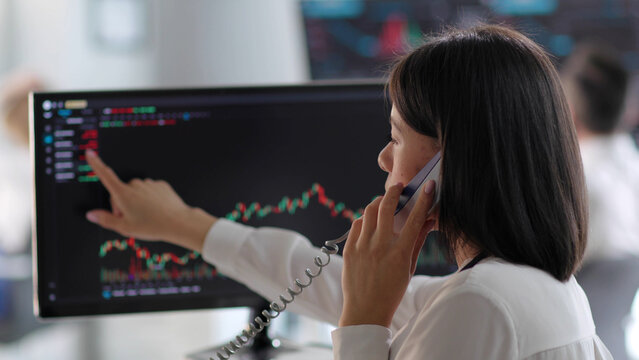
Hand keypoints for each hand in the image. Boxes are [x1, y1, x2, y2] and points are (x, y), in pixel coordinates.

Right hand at [84, 149, 216, 251]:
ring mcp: (149, 184)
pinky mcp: (161, 185)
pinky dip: (150, 199)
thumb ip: (105, 219)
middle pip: (121, 192)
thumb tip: (91, 214)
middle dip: (122, 204)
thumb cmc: (152, 226)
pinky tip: (156, 210)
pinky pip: (150, 191)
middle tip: (131, 219)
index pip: (105, 175)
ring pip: (136, 192)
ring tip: (146, 216)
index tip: (90, 153)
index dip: (96, 164)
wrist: (178, 222)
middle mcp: (136, 185)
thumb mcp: (125, 228)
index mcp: (124, 194)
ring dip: (137, 201)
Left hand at [339, 181, 436, 327]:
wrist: (365, 311)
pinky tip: (370, 220)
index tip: (429, 186)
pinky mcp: (349, 249)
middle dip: (394, 191)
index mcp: (400, 252)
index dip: (424, 199)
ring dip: (378, 202)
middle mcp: (380, 246)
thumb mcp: (409, 268)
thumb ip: (417, 242)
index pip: (415, 218)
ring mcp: (362, 247)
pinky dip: (365, 218)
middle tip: (399, 187)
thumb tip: (428, 220)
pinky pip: (357, 224)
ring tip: (384, 201)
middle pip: (386, 207)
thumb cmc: (391, 292)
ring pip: (369, 211)